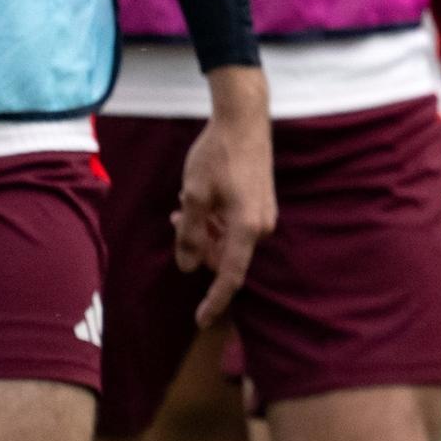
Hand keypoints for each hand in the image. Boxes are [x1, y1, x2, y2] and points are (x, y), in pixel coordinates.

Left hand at [174, 65, 275, 327]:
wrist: (244, 119)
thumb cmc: (218, 156)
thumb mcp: (194, 196)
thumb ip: (189, 234)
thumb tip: (187, 265)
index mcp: (247, 228)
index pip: (230, 276)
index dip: (214, 301)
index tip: (201, 321)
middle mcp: (261, 226)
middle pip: (226, 256)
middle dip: (200, 249)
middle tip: (176, 223)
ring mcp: (264, 213)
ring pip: (229, 239)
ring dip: (205, 232)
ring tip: (182, 208)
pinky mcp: (261, 201)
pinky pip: (236, 224)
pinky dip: (216, 221)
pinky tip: (199, 202)